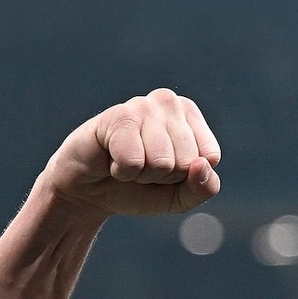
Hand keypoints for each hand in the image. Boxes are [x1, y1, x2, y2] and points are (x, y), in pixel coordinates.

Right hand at [41, 88, 220, 218]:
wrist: (88, 192)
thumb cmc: (139, 187)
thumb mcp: (180, 196)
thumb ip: (204, 187)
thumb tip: (202, 165)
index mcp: (190, 114)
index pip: (209, 157)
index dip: (186, 176)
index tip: (165, 169)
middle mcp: (169, 102)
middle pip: (187, 161)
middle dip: (163, 176)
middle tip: (141, 166)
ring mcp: (141, 105)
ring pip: (162, 163)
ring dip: (141, 175)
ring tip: (126, 162)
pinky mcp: (116, 117)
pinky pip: (134, 162)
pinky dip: (122, 172)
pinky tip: (111, 159)